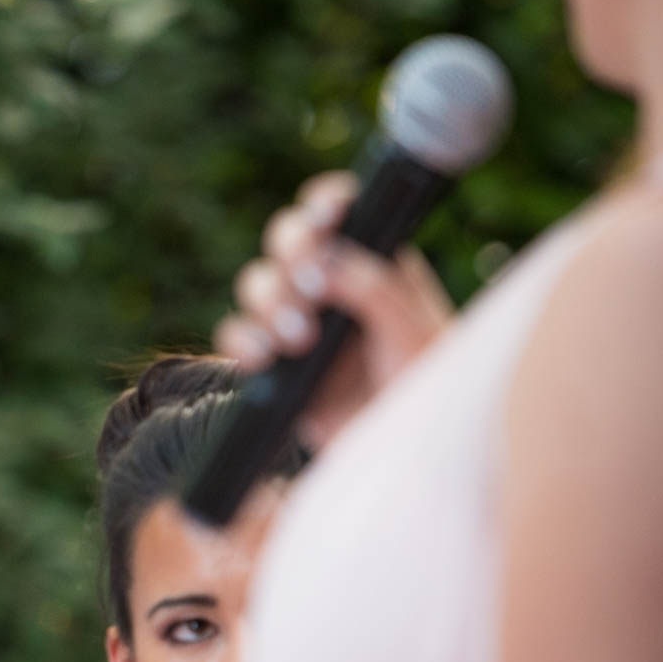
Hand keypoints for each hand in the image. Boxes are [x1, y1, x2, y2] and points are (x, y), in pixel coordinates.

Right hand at [215, 171, 454, 448]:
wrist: (400, 457)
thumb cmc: (424, 392)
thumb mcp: (416, 338)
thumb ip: (379, 292)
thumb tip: (330, 258)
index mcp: (375, 264)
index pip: (341, 214)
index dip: (324, 204)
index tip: (327, 216)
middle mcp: (333, 286)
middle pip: (288, 239)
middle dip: (290, 253)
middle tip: (309, 282)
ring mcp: (299, 321)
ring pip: (258, 283)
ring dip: (269, 301)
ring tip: (298, 338)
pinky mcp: (274, 363)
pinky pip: (238, 335)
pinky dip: (241, 340)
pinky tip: (263, 357)